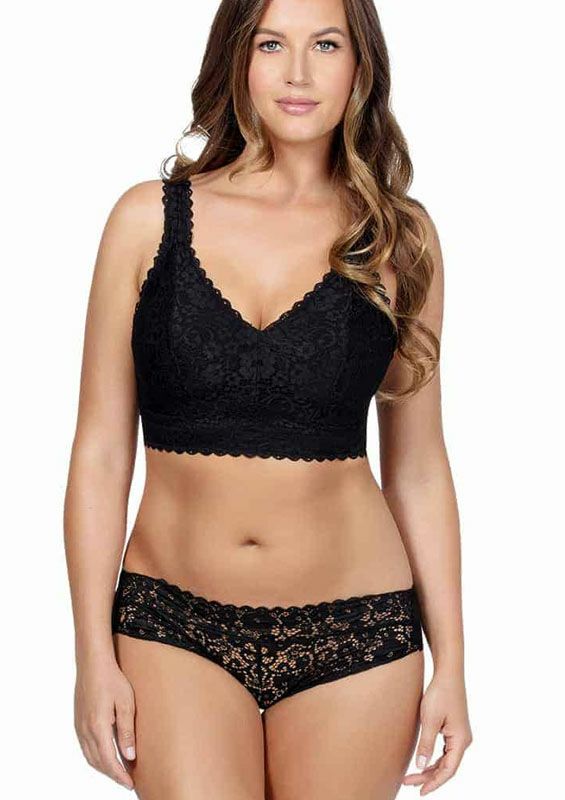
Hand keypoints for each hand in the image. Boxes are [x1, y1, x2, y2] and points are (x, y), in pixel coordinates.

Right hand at [74, 655, 136, 790]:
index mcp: (97, 727)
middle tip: (127, 781)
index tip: (130, 784)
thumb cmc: (112, 679)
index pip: (108, 761)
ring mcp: (79, 726)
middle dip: (112, 774)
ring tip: (119, 771)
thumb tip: (130, 757)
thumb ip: (127, 732)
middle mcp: (85, 730)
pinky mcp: (78, 721)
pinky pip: (85, 747)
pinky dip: (96, 756)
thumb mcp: (126, 703)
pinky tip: (106, 754)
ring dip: (103, 767)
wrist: (93, 663)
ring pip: (90, 756)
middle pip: (97, 762)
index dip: (119, 776)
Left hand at [403, 670, 472, 794]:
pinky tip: (422, 760)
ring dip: (430, 768)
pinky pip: (445, 750)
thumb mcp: (429, 720)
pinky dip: (434, 758)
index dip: (434, 783)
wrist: (448, 674)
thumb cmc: (440, 694)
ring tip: (412, 776)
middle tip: (408, 783)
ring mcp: (459, 734)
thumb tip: (421, 766)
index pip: (448, 770)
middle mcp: (463, 740)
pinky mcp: (454, 729)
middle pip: (446, 767)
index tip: (420, 791)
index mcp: (461, 741)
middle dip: (428, 776)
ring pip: (445, 759)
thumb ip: (426, 744)